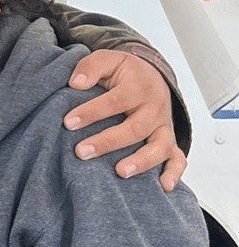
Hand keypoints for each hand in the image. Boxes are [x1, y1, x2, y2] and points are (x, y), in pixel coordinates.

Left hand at [65, 50, 185, 191]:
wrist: (152, 76)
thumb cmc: (125, 73)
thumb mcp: (108, 60)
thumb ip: (91, 67)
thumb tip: (76, 83)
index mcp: (138, 87)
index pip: (115, 101)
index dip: (92, 112)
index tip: (68, 122)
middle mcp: (154, 109)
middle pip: (134, 128)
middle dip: (107, 142)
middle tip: (81, 152)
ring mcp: (163, 127)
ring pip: (159, 146)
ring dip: (141, 161)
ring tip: (119, 172)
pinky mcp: (169, 140)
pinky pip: (178, 159)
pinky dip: (174, 173)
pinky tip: (162, 186)